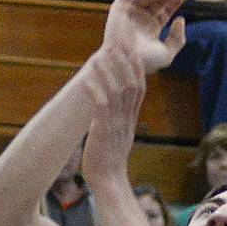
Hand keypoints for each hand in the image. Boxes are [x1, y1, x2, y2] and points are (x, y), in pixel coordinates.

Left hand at [82, 48, 146, 185]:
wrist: (109, 181)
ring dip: (108, 72)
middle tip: (119, 44)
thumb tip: (116, 110)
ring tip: (99, 56)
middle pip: (131, 85)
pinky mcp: (103, 131)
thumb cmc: (110, 162)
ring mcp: (116, 125)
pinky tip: (86, 79)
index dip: (137, 69)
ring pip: (116, 92)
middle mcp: (126, 119)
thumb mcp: (120, 137)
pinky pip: (101, 107)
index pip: (139, 89)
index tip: (134, 52)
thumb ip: (120, 122)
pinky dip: (95, 91)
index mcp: (131, 120)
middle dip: (125, 63)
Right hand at [101, 0, 187, 72]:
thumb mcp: (168, 53)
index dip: (175, 0)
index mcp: (151, 29)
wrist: (124, 61)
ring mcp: (130, 11)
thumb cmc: (145, 61)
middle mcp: (140, 19)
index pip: (165, 9)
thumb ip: (178, 38)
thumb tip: (180, 19)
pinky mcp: (119, 6)